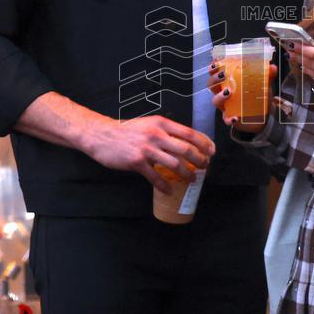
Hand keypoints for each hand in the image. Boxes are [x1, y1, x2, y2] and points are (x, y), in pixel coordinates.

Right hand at [87, 115, 214, 191]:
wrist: (102, 135)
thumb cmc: (127, 131)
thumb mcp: (150, 124)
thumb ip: (166, 131)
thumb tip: (186, 142)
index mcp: (161, 123)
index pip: (189, 133)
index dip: (204, 143)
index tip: (212, 151)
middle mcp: (156, 135)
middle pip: (186, 150)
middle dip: (200, 160)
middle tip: (205, 167)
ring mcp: (147, 149)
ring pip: (174, 164)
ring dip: (187, 174)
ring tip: (191, 179)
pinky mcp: (137, 162)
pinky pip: (155, 177)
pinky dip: (164, 185)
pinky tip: (170, 190)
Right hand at [208, 60, 277, 131]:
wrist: (264, 116)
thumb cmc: (258, 96)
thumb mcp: (262, 84)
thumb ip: (267, 75)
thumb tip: (272, 67)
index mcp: (228, 82)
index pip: (216, 73)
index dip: (213, 68)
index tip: (215, 63)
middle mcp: (223, 93)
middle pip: (212, 85)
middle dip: (214, 79)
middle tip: (223, 75)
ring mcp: (225, 106)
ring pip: (216, 101)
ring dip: (220, 96)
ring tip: (228, 92)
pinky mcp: (230, 118)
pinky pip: (226, 119)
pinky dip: (229, 119)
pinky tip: (235, 118)